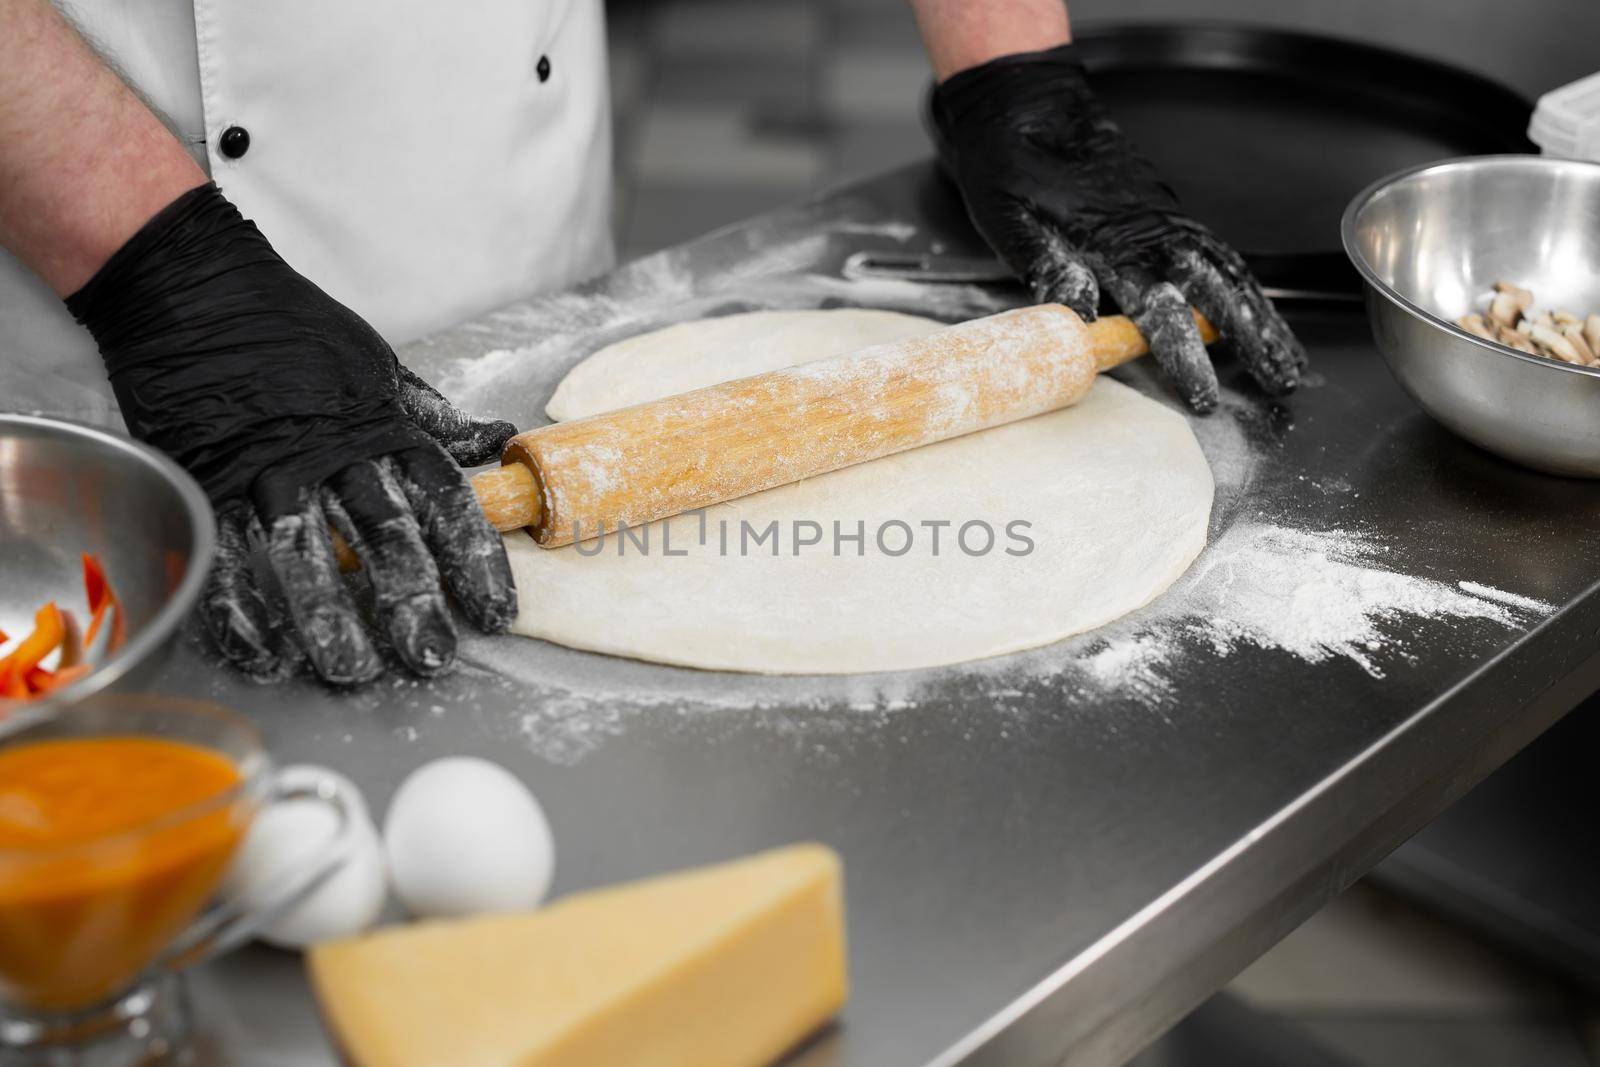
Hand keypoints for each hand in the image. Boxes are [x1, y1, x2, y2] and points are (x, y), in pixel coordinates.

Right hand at [66, 184, 516, 683]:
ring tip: (355, 670)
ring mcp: (263, 468)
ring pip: (304, 553)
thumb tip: (498, 441)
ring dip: (330, 618)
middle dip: (411, 599)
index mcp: (383, 425)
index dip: (474, 557)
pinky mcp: (204, 481)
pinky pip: (225, 554)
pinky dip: (242, 609)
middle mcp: (330, 452)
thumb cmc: (296, 333)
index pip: (444, 498)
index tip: (496, 610)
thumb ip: (434, 419)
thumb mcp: (380, 369)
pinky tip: (266, 654)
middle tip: (432, 655)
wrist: (196, 291)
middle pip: (381, 533)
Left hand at [931, 44, 1305, 411]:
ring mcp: (1164, 221)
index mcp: (1110, 245)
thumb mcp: (1012, 220)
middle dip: (1252, 340)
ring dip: (1261, 317)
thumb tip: (1078, 317)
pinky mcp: (1166, 212)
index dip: (1184, 357)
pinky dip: (1245, 284)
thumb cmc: (1009, 167)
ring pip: (1226, 273)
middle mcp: (1150, 233)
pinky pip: (1216, 252)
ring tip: (1289, 359)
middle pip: (1214, 293)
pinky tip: (1261, 310)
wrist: (1025, 106)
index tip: (1205, 396)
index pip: (1158, 311)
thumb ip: (1048, 265)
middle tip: (1283, 381)